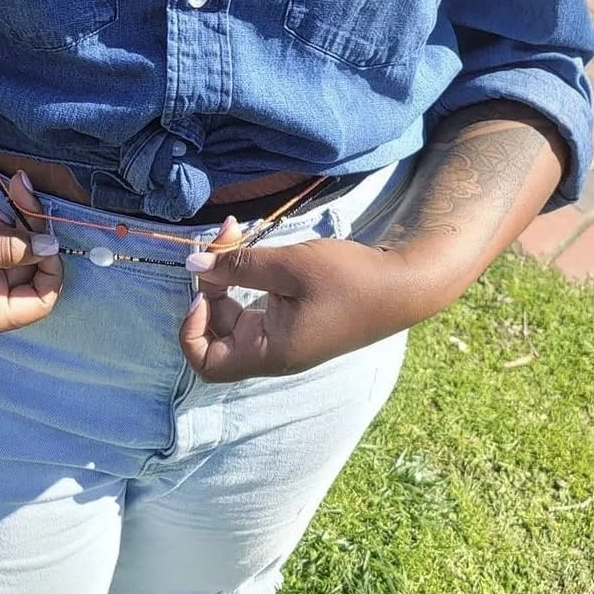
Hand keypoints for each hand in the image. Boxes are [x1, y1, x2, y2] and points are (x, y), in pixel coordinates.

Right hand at [0, 171, 61, 337]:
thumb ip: (8, 247)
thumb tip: (52, 247)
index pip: (41, 301)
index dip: (51, 267)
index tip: (44, 230)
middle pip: (30, 273)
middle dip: (33, 231)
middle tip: (24, 190)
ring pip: (16, 256)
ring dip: (19, 223)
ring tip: (14, 189)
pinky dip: (2, 227)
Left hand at [179, 222, 426, 382]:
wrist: (402, 284)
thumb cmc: (348, 279)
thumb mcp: (289, 266)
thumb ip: (237, 266)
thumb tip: (193, 265)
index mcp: (270, 353)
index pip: (205, 362)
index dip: (190, 328)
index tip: (202, 287)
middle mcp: (272, 352)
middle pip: (216, 332)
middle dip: (209, 285)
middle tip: (221, 240)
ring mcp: (283, 337)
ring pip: (233, 313)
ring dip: (226, 273)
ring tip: (233, 231)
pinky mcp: (294, 320)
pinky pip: (254, 304)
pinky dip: (246, 276)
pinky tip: (251, 245)